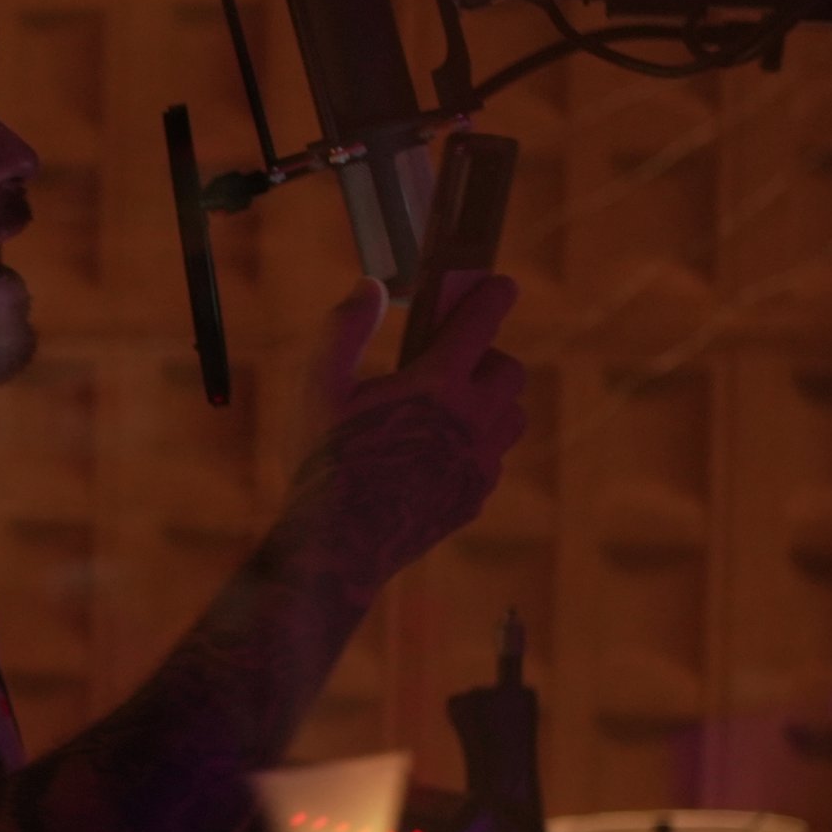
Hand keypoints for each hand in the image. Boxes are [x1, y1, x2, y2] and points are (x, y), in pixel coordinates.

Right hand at [279, 273, 526, 588]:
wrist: (338, 545)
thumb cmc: (324, 461)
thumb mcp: (319, 386)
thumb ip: (345, 329)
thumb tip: (371, 286)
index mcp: (435, 383)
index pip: (481, 323)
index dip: (493, 296)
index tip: (501, 285)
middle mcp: (471, 419)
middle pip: (510, 370)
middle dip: (488, 356)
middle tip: (453, 361)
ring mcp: (478, 462)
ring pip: (513, 416)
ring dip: (492, 401)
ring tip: (454, 406)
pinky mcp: (475, 497)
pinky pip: (495, 459)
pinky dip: (479, 445)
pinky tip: (441, 451)